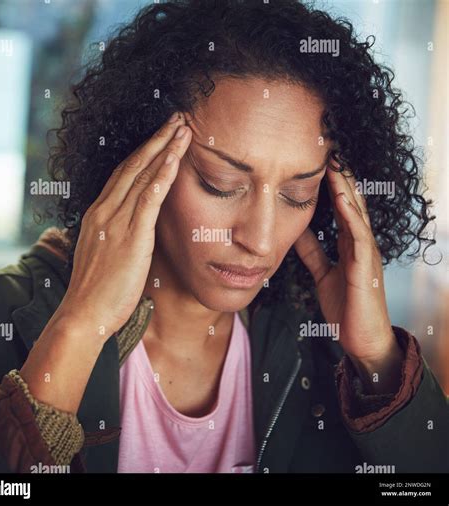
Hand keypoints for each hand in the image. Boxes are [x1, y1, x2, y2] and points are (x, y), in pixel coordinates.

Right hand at [56, 112, 191, 341]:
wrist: (84, 314)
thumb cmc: (97, 291)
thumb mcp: (106, 254)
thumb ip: (119, 235)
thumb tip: (135, 228)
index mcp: (99, 214)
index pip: (123, 174)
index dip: (143, 152)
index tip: (160, 137)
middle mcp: (105, 210)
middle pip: (133, 165)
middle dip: (156, 140)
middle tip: (176, 118)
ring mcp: (116, 221)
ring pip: (142, 175)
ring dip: (164, 149)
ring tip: (183, 128)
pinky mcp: (131, 236)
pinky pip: (148, 198)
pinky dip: (162, 175)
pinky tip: (175, 158)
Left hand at [294, 165, 403, 391]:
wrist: (361, 339)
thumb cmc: (346, 307)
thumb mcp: (323, 274)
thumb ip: (313, 253)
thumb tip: (296, 231)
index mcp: (349, 244)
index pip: (340, 207)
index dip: (330, 184)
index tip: (317, 160)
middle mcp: (359, 243)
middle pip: (350, 202)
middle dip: (340, 176)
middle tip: (329, 148)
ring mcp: (365, 253)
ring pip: (356, 212)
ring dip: (346, 187)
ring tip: (336, 162)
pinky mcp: (366, 267)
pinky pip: (358, 236)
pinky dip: (350, 215)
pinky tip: (341, 197)